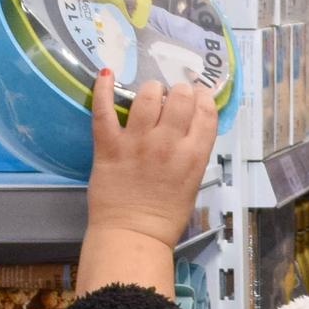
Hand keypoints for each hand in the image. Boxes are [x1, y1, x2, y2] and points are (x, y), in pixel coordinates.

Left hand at [85, 70, 217, 248]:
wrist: (133, 234)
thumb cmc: (165, 215)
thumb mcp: (191, 182)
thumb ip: (191, 152)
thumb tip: (186, 127)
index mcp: (194, 156)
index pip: (206, 112)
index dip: (203, 98)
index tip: (198, 95)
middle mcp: (168, 144)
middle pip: (180, 98)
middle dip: (179, 91)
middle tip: (172, 96)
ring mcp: (138, 143)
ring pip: (148, 97)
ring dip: (151, 89)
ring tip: (149, 94)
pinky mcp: (109, 145)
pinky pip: (104, 109)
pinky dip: (102, 88)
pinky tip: (105, 73)